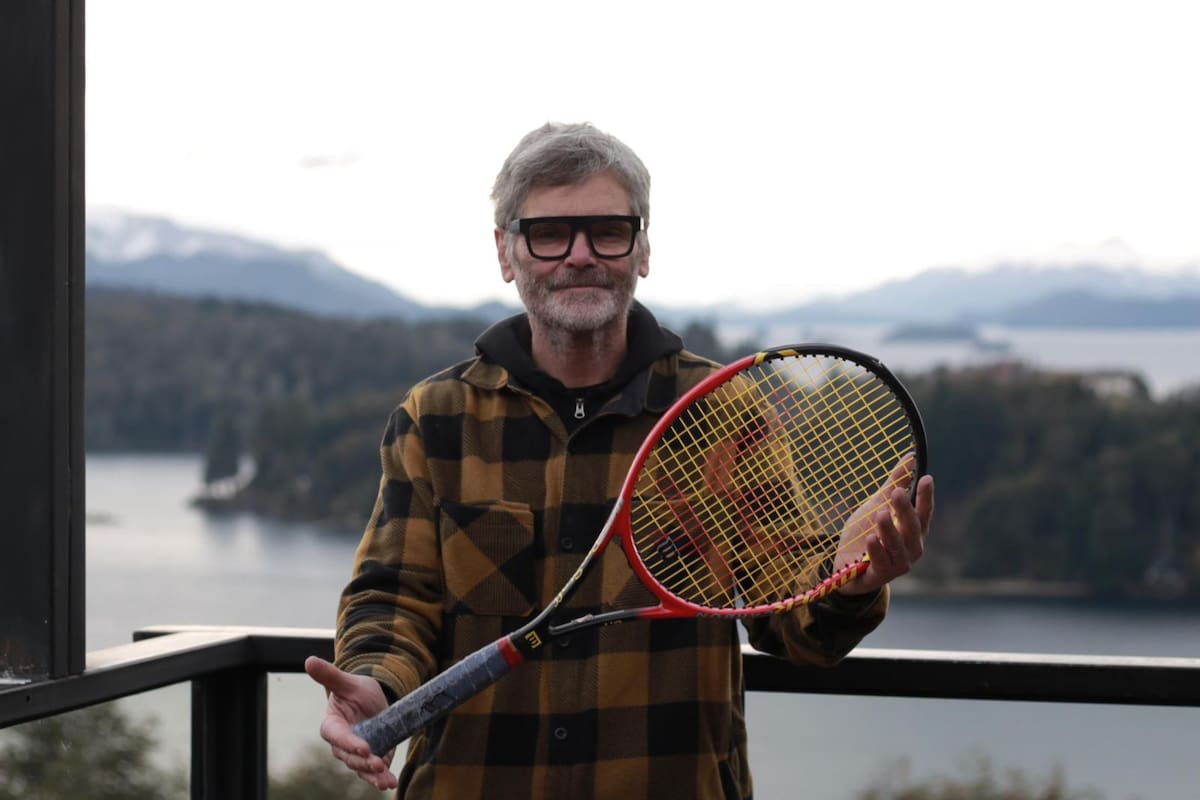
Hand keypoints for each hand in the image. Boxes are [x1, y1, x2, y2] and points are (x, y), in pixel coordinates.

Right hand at [304, 655, 398, 790]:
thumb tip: (309, 660)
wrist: (372, 701)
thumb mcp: (347, 682)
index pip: (337, 736)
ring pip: (361, 768)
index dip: (349, 742)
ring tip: (385, 780)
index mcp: (332, 725)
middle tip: (378, 763)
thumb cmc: (355, 690)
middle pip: (349, 756)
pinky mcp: (371, 759)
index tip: (363, 747)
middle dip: (364, 762)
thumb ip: (329, 675)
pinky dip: (381, 779)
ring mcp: (356, 754)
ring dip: (372, 775)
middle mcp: (342, 743)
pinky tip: (390, 784)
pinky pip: (373, 772)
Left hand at [833, 454, 934, 595]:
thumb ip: (895, 484)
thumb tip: (911, 458)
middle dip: (905, 511)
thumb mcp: (879, 505)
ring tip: (881, 514)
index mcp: (914, 531)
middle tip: (896, 492)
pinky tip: (870, 539)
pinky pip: (880, 563)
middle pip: (912, 528)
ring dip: (890, 531)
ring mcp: (897, 564)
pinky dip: (876, 551)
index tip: (926, 478)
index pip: (923, 512)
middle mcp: (911, 549)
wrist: (846, 567)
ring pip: (897, 547)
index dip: (926, 497)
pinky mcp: (879, 575)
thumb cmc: (868, 534)